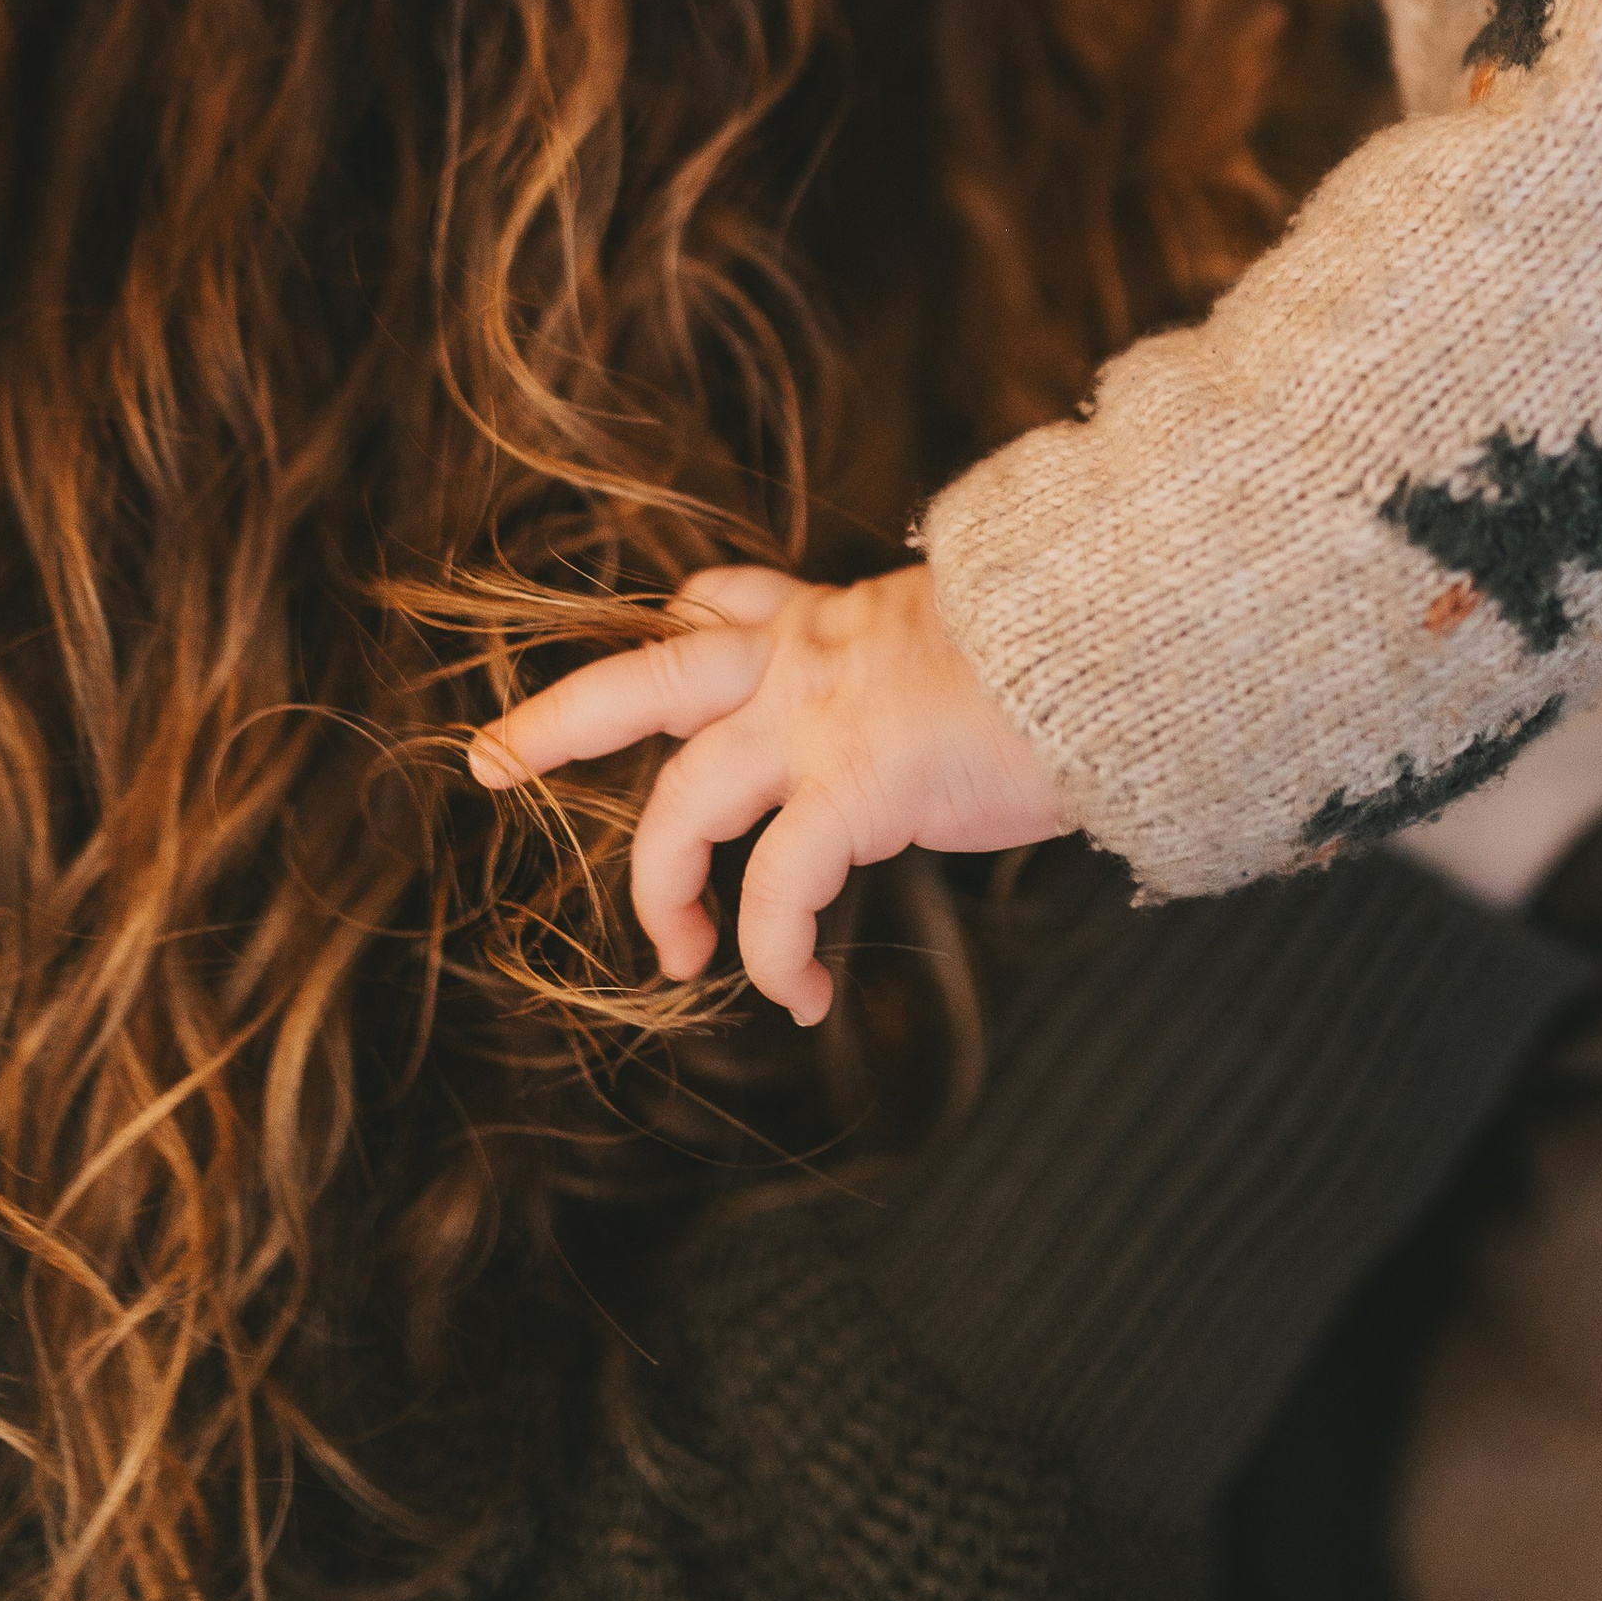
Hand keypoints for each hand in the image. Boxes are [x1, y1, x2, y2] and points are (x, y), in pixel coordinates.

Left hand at [468, 564, 1066, 1023]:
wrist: (1114, 642)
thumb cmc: (1067, 652)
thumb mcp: (972, 637)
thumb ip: (921, 672)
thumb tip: (939, 711)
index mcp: (830, 620)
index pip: (723, 604)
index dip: (676, 626)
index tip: (651, 648)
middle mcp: (803, 660)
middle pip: (644, 677)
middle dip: (556, 720)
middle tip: (487, 758)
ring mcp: (820, 721)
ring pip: (682, 801)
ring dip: (661, 890)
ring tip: (681, 955)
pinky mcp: (857, 786)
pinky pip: (780, 888)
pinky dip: (774, 953)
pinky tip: (801, 996)